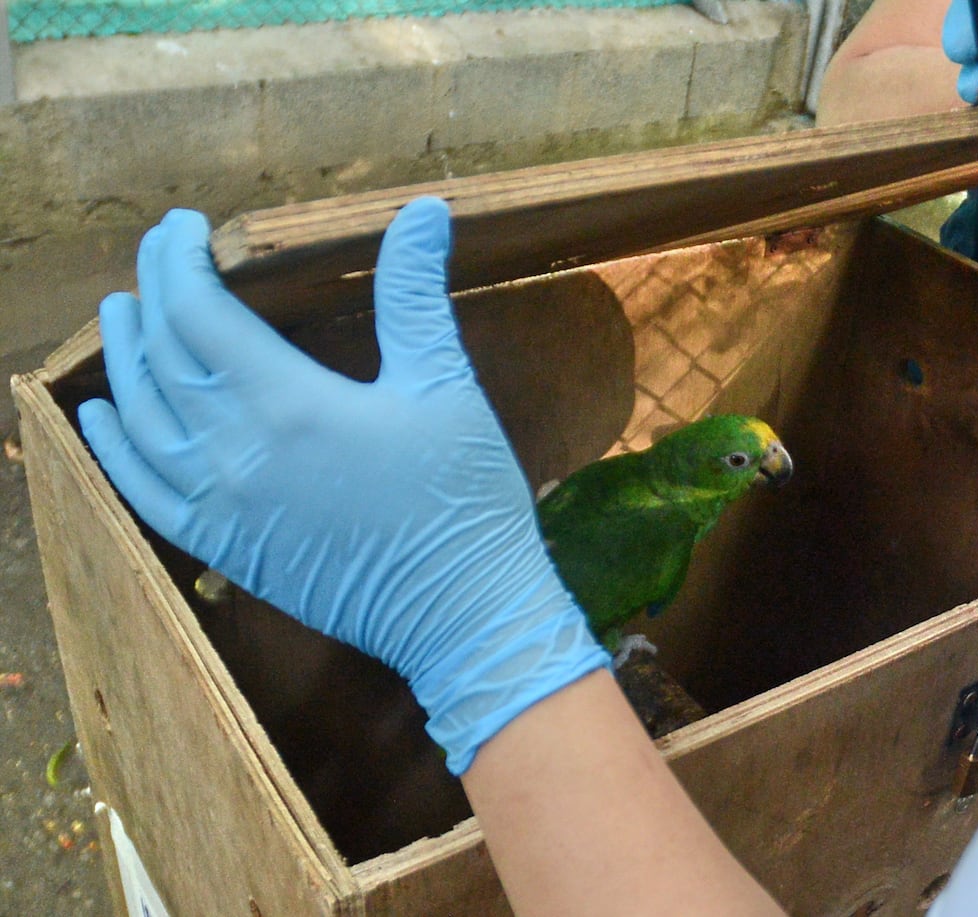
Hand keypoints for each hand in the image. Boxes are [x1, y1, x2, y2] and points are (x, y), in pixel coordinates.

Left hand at [78, 198, 608, 773]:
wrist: (461, 611)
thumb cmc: (462, 498)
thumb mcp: (445, 386)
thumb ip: (416, 294)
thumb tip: (426, 209)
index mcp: (286, 402)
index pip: (198, 310)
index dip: (180, 259)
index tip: (186, 225)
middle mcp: (233, 452)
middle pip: (161, 355)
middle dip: (152, 293)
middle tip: (160, 255)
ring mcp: (219, 506)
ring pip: (139, 418)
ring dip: (123, 358)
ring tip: (123, 314)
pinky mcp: (222, 548)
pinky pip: (141, 492)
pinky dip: (110, 449)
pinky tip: (98, 416)